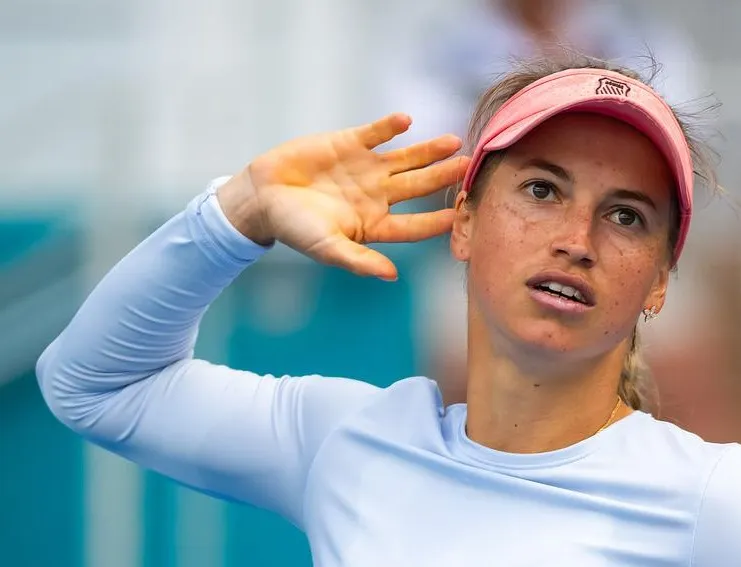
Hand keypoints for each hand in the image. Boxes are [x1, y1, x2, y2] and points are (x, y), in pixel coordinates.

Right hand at [218, 113, 468, 280]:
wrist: (262, 196)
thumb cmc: (294, 228)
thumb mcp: (326, 248)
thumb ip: (359, 260)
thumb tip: (392, 276)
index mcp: (375, 223)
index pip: (414, 225)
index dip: (436, 221)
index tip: (460, 215)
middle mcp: (377, 195)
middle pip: (419, 187)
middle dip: (444, 177)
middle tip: (470, 167)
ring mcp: (366, 168)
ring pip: (406, 158)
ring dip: (429, 150)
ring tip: (453, 142)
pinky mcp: (350, 144)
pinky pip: (376, 133)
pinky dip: (390, 127)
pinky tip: (406, 121)